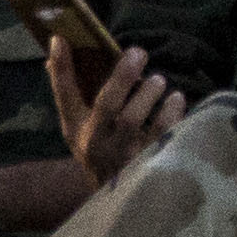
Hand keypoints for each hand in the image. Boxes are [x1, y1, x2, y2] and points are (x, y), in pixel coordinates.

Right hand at [52, 32, 186, 188]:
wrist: (115, 197)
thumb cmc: (98, 148)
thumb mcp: (79, 125)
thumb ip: (70, 89)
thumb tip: (59, 45)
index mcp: (78, 128)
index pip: (65, 95)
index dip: (61, 68)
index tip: (61, 39)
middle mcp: (96, 141)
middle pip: (106, 106)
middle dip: (123, 76)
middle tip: (139, 53)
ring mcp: (122, 154)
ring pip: (133, 121)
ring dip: (148, 95)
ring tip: (158, 80)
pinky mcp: (148, 162)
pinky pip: (162, 135)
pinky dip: (171, 114)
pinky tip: (177, 99)